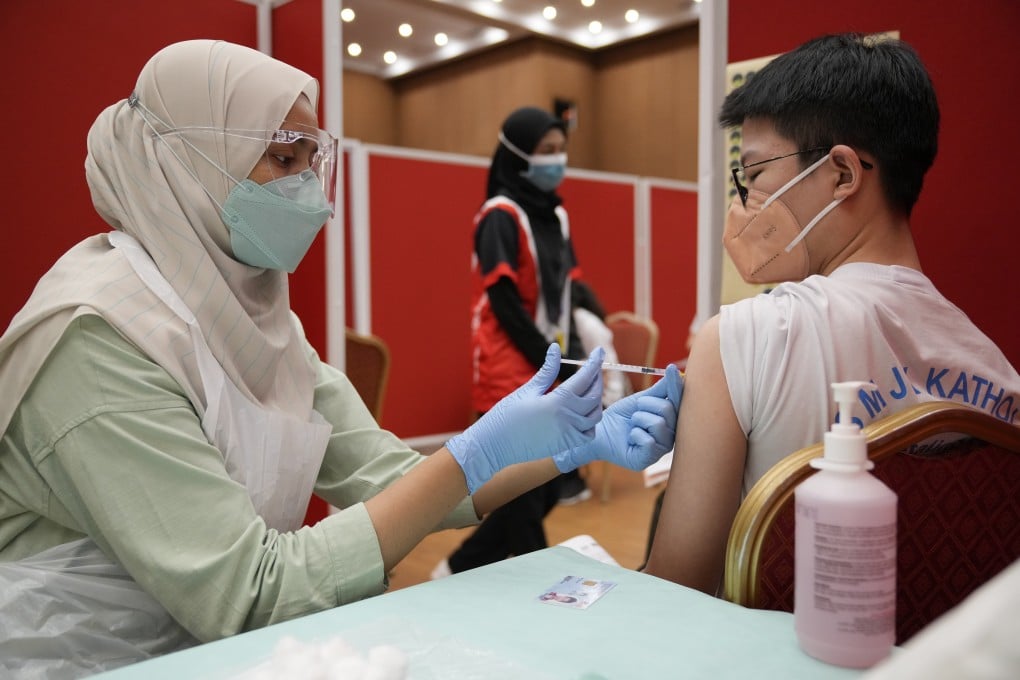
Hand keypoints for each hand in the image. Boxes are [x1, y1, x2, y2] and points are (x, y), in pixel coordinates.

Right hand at [447, 345, 604, 492]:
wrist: (494, 445)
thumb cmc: (506, 415)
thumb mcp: (528, 390)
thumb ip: (547, 370)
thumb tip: (556, 348)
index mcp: (557, 401)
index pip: (585, 378)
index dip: (594, 362)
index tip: (599, 351)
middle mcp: (567, 418)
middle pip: (594, 395)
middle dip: (597, 379)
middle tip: (594, 369)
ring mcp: (568, 434)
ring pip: (595, 415)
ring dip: (596, 401)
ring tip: (588, 390)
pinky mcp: (565, 445)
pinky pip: (588, 433)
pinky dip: (591, 423)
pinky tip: (583, 414)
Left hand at [553, 364, 682, 471]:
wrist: (600, 432)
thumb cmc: (621, 417)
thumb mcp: (640, 400)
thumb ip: (659, 390)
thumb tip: (675, 372)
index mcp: (670, 420)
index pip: (677, 401)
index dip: (675, 386)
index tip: (671, 368)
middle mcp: (670, 435)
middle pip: (667, 409)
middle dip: (645, 405)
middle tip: (635, 413)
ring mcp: (661, 448)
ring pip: (658, 423)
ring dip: (638, 420)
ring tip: (632, 426)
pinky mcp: (649, 459)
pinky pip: (648, 441)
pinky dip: (634, 434)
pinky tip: (630, 438)